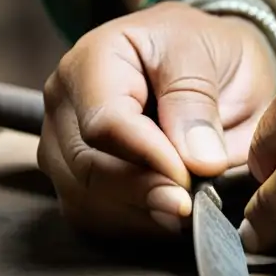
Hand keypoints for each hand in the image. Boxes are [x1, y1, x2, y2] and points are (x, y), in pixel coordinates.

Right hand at [38, 2, 275, 235]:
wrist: (208, 62)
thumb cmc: (206, 51)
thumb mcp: (212, 54)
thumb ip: (198, 102)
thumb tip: (199, 161)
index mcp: (94, 59)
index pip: (104, 123)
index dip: (149, 157)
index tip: (193, 174)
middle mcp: (64, 102)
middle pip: (86, 166)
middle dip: (144, 191)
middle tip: (191, 202)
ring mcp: (62, 142)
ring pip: (85, 199)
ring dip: (140, 212)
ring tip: (187, 205)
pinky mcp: (73, 178)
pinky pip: (92, 217)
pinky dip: (133, 223)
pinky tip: (168, 215)